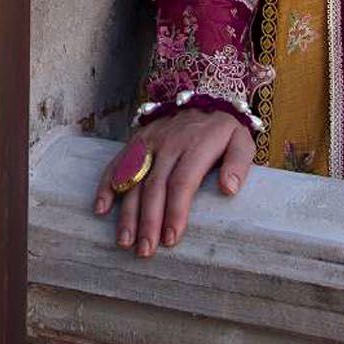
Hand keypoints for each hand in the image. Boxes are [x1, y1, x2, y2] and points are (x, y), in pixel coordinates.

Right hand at [93, 108, 255, 258]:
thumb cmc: (223, 129)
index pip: (182, 181)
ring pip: (134, 180)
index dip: (175, 211)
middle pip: (155, 186)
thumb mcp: (241, 140)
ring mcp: (150, 142)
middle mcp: (169, 143)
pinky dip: (107, 185)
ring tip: (126, 241)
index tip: (172, 238)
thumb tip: (229, 189)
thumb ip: (239, 163)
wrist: (204, 93)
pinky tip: (101, 208)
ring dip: (128, 212)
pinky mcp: (136, 141)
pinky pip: (118, 163)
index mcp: (197, 145)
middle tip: (146, 250)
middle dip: (149, 221)